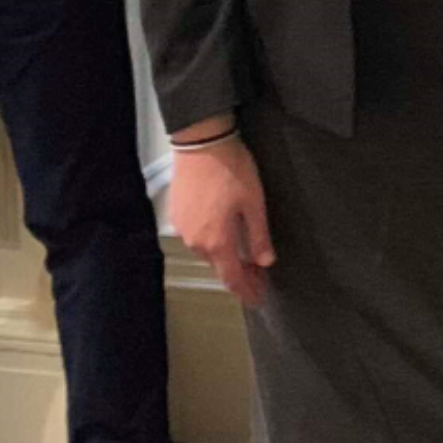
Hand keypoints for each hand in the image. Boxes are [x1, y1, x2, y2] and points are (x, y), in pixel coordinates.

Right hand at [169, 132, 275, 305]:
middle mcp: (195, 241)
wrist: (201, 143)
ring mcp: (183, 229)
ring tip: (246, 260)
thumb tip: (266, 262)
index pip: (232, 278)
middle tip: (259, 279)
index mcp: (217, 241)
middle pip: (219, 268)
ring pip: (207, 253)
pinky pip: (197, 238)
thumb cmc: (232, 170)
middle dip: (240, 276)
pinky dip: (213, 244)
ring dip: (226, 259)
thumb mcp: (254, 203)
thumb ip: (259, 236)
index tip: (258, 299)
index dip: (246, 291)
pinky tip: (225, 238)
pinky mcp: (177, 215)